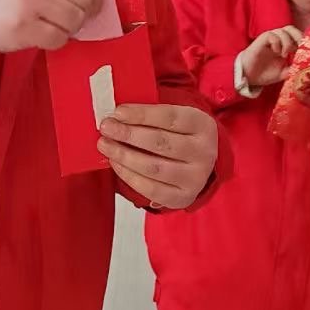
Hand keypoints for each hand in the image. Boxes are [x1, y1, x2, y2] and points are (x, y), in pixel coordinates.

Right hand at [0, 0, 100, 53]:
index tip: (93, 2)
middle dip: (85, 12)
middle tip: (74, 18)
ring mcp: (29, 0)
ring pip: (75, 18)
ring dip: (71, 28)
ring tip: (55, 26)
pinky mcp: (24, 26)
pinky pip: (59, 38)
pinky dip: (57, 41)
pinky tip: (44, 35)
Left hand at [98, 104, 218, 210]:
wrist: (196, 164)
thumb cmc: (177, 135)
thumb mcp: (173, 119)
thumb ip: (149, 115)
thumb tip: (116, 115)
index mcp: (202, 125)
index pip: (170, 117)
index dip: (141, 114)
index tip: (118, 112)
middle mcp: (204, 152)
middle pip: (161, 142)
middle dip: (128, 134)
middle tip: (106, 128)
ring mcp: (195, 177)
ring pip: (154, 167)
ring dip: (124, 155)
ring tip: (105, 145)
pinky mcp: (183, 197)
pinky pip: (151, 188)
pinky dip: (128, 175)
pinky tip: (115, 163)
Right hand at [237, 26, 305, 88]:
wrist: (249, 77)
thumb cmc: (265, 73)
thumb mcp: (285, 72)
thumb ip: (295, 68)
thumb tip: (309, 68)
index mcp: (284, 46)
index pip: (297, 36)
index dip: (304, 41)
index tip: (308, 50)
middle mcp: (278, 40)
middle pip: (291, 29)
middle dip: (298, 36)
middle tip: (300, 48)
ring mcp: (269, 39)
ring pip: (283, 31)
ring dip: (287, 42)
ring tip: (285, 54)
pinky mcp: (261, 40)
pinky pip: (272, 35)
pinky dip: (277, 43)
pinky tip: (276, 52)